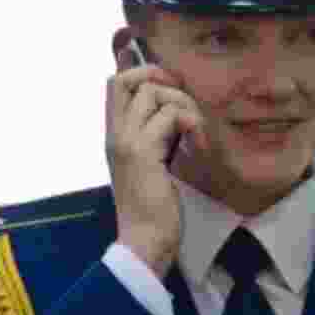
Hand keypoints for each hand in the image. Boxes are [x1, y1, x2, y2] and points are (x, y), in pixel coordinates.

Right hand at [106, 47, 208, 277]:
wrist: (145, 240)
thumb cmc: (154, 207)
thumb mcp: (154, 164)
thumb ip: (157, 137)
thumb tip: (176, 113)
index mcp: (115, 137)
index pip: (114, 84)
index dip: (142, 74)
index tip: (171, 89)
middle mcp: (115, 135)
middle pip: (125, 80)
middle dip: (160, 79)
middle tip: (184, 105)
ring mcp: (125, 142)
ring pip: (152, 92)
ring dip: (183, 104)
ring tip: (195, 132)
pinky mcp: (142, 152)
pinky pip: (170, 115)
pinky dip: (192, 123)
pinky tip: (199, 144)